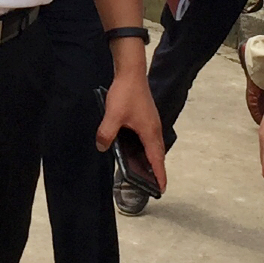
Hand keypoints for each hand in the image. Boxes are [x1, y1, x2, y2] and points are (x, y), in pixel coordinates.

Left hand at [94, 68, 165, 195]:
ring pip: (154, 147)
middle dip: (156, 171)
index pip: (157, 160)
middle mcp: (154, 130)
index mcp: (149, 132)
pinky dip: (146, 149)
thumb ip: (107, 133)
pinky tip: (136, 150)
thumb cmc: (126, 93)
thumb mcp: (112, 115)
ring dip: (151, 160)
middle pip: (158, 155)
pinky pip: (149, 139)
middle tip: (152, 185)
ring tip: (145, 172)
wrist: (131, 72)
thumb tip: (102, 148)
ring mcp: (152, 123)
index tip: (161, 189)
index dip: (159, 175)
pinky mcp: (147, 118)